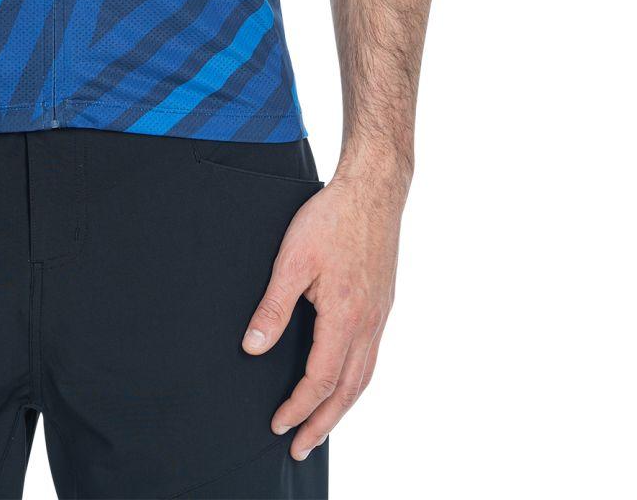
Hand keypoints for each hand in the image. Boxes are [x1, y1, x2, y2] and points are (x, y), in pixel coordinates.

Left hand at [241, 164, 404, 460]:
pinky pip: (371, 356)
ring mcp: (380, 315)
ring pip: (364, 376)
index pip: (320, 379)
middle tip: (300, 447)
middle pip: (348, 390)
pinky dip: (356, 381)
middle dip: (322, 423)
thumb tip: (253, 348)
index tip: (277, 424)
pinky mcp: (383, 303)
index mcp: (345, 316)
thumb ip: (273, 306)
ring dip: (342, 407)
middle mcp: (368, 323)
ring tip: (321, 426)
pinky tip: (345, 382)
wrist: (373, 189)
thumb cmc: (331, 218)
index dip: (298, 406)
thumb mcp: (293, 259)